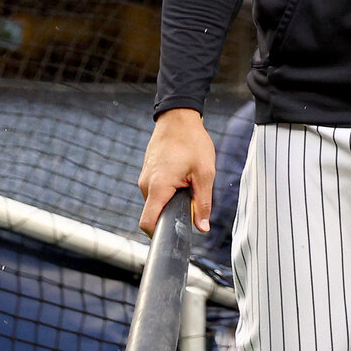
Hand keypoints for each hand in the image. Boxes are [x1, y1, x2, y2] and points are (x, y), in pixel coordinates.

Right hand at [138, 108, 215, 235]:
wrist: (178, 117)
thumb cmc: (192, 141)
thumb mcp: (205, 172)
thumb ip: (203, 202)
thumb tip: (202, 228)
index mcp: (158, 187)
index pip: (148, 223)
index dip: (160, 234)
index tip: (176, 232)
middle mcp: (146, 184)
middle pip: (154, 213)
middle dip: (172, 213)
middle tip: (191, 201)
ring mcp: (144, 178)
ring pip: (156, 201)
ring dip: (171, 200)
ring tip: (188, 183)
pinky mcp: (147, 172)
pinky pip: (156, 190)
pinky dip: (168, 190)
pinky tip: (182, 176)